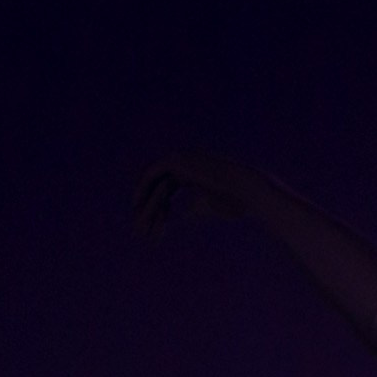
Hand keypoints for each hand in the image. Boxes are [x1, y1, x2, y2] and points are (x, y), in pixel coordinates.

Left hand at [135, 151, 264, 238]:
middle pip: (157, 178)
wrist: (242, 190)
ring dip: (142, 195)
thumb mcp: (204, 207)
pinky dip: (143, 188)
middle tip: (136, 213)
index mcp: (193, 170)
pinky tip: (137, 204)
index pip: (168, 183)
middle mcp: (184, 160)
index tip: (150, 214)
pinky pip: (152, 174)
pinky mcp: (176, 160)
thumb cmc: (231, 201)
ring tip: (135, 213)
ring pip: (153, 176)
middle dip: (145, 196)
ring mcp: (180, 157)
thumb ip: (188, 211)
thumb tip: (177, 219)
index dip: (157, 199)